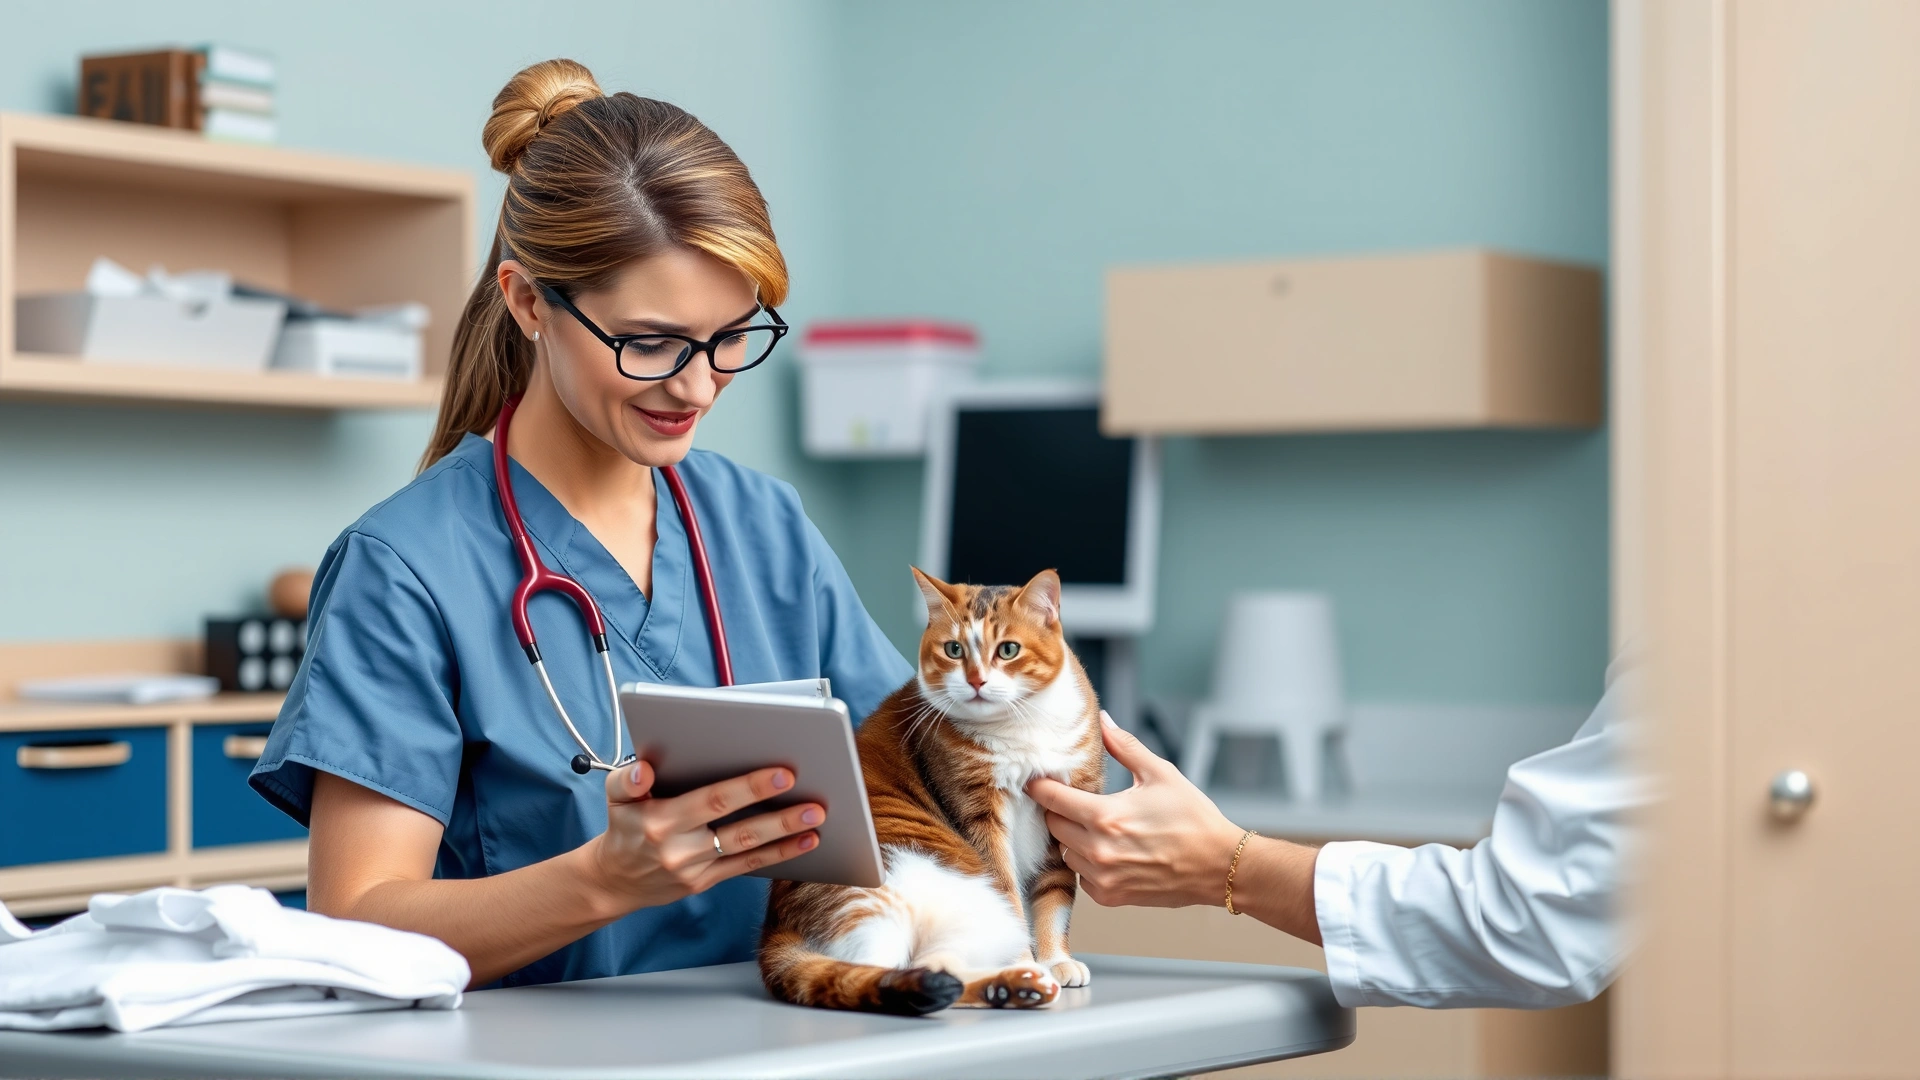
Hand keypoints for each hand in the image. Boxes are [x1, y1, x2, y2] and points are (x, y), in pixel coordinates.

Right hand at [584, 761, 823, 913]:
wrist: (614, 880)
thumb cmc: (624, 827)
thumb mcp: (615, 798)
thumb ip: (627, 779)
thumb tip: (646, 768)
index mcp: (662, 820)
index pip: (712, 801)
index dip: (749, 788)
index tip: (783, 773)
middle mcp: (680, 848)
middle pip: (736, 829)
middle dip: (777, 816)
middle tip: (814, 801)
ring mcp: (695, 869)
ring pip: (747, 850)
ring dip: (785, 835)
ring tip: (816, 818)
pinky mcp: (706, 882)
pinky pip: (746, 867)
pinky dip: (778, 855)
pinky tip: (805, 841)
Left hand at [1027, 712, 1244, 908]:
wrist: (1220, 866)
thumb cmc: (1194, 819)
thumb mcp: (1161, 774)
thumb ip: (1125, 746)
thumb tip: (1103, 721)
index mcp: (1106, 816)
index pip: (1052, 799)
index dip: (1039, 786)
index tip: (1035, 780)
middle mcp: (1098, 850)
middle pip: (1053, 826)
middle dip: (1060, 811)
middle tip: (1075, 801)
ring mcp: (1103, 877)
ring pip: (1065, 853)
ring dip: (1073, 839)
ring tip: (1097, 827)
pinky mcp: (1111, 896)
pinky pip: (1081, 877)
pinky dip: (1088, 864)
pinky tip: (1109, 852)